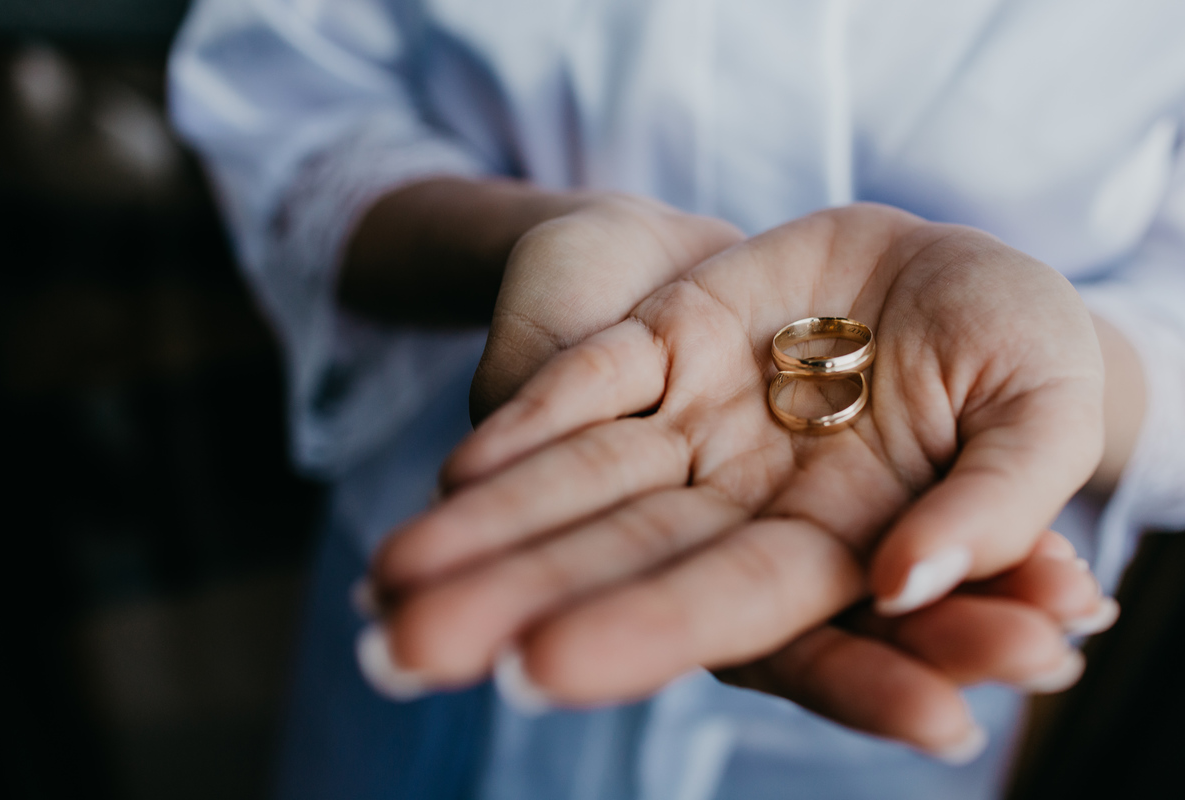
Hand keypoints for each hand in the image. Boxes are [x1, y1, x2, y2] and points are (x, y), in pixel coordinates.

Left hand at [367, 204, 1106, 753]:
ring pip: (577, 483)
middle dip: (517, 602)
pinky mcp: (666, 342)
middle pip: (619, 559)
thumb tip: (908, 582)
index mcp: (834, 543)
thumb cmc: (1017, 341)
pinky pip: (587, 382)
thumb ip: (997, 498)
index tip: (542, 670)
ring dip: (486, 528)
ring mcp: (694, 422)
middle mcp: (741, 500)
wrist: (957, 264)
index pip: (735, 605)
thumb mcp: (1040, 406)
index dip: (644, 631)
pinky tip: (456, 470)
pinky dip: (525, 422)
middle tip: (405, 650)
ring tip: (385, 582)